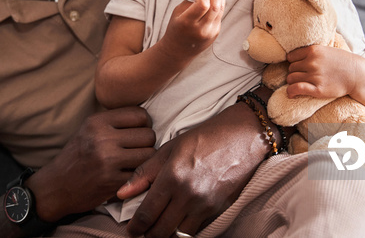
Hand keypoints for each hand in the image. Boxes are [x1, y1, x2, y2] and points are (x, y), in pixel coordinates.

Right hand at [29, 106, 155, 221]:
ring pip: (149, 155)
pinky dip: (138, 176)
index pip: (140, 115)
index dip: (144, 124)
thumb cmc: (77, 156)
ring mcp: (108, 160)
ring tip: (134, 163)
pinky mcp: (113, 181)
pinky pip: (141, 174)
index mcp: (97, 122)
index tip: (138, 133)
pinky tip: (127, 176)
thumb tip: (146, 117)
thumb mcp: (88, 129)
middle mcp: (102, 138)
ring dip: (145, 161)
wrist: (56, 186)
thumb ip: (114, 121)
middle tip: (136, 150)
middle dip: (146, 144)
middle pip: (148, 135)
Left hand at [116, 101, 265, 237]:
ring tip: (158, 230)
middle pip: (161, 230)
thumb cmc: (204, 137)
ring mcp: (204, 204)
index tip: (130, 230)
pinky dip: (184, 231)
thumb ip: (144, 172)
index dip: (135, 226)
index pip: (147, 212)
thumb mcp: (170, 148)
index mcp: (172, 176)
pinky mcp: (218, 209)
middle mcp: (187, 194)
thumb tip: (122, 193)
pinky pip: (196, 230)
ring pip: (179, 235)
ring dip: (166, 236)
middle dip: (148, 235)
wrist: (242, 137)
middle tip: (141, 233)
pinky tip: (177, 224)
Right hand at [161, 0, 224, 60]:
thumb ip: (191, 0)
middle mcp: (201, 29)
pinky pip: (219, 15)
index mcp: (187, 23)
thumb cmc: (175, 29)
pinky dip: (219, 3)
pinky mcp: (215, 33)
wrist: (178, 52)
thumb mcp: (178, 13)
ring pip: (220, 10)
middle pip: (215, 7)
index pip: (202, 5)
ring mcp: (210, 33)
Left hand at [285, 45, 358, 98]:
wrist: (357, 75)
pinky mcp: (318, 89)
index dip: (293, 62)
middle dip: (295, 72)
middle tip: (302, 76)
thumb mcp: (326, 49)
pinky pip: (296, 88)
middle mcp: (312, 62)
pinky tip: (291, 94)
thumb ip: (311, 52)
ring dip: (293, 82)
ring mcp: (315, 76)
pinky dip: (291, 91)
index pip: (291, 57)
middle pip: (291, 68)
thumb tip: (293, 56)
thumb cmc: (342, 62)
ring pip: (291, 79)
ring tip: (298, 84)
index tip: (298, 66)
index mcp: (313, 51)